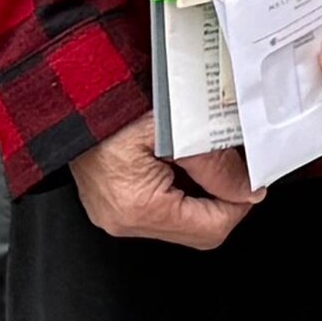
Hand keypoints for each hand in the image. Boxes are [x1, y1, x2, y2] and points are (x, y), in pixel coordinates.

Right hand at [70, 115, 256, 248]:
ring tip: (200, 158)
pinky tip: (178, 161)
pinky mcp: (111, 204)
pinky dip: (177, 190)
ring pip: (180, 222)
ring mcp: (114, 215)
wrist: (72, 89)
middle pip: (197, 232)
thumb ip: (217, 165)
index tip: (249, 179)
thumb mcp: (177, 129)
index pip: (211, 229)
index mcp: (138, 207)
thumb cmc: (115, 101)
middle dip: (220, 200)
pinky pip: (158, 210)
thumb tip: (248, 190)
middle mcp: (123, 221)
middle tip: (229, 167)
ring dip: (199, 195)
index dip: (239, 203)